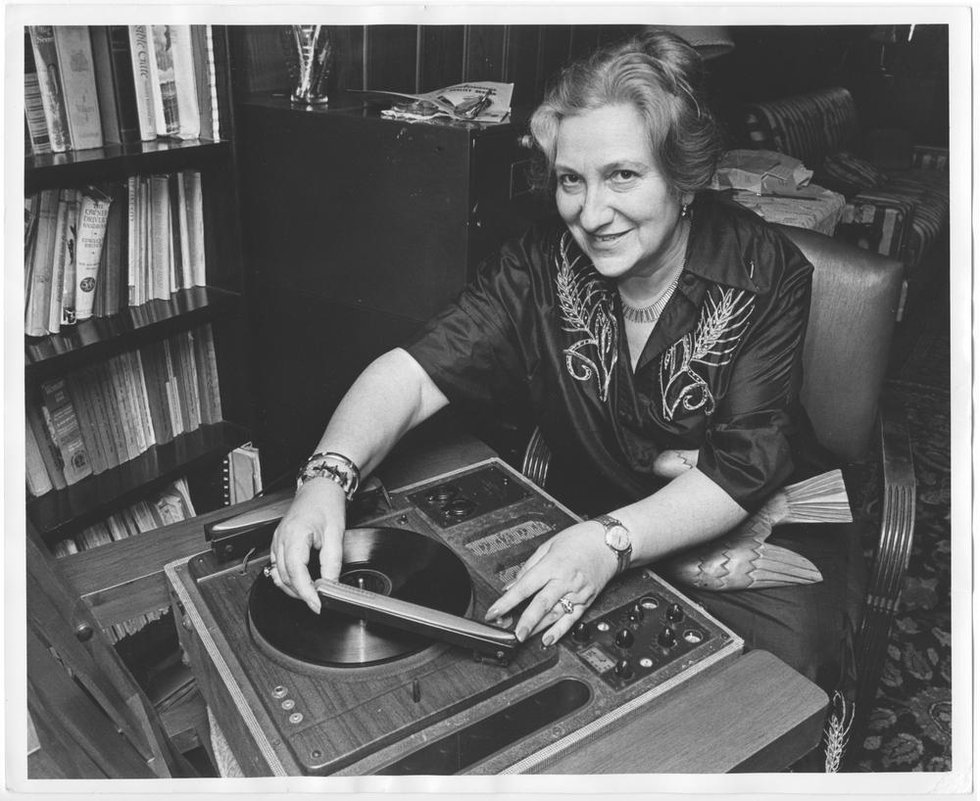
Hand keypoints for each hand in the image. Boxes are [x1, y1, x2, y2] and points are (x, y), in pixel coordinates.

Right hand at [268, 478, 346, 613]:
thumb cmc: (326, 504)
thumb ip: (332, 562)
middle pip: (285, 578)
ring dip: (293, 588)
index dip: (306, 593)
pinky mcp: (279, 542)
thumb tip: (331, 584)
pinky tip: (299, 582)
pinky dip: (287, 578)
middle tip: (319, 601)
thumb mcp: (336, 534)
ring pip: (279, 575)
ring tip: (311, 594)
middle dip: (301, 593)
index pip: (296, 574)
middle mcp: (281, 539)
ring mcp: (277, 541)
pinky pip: (277, 566)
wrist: (319, 488)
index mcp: (295, 536)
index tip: (317, 605)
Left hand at [484, 521, 617, 645]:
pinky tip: (548, 639)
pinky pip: (572, 619)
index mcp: (552, 565)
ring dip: (539, 629)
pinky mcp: (587, 600)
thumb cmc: (580, 539)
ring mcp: (577, 592)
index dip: (507, 601)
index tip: (494, 611)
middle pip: (542, 604)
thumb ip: (529, 567)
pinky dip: (559, 631)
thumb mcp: (549, 546)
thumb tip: (512, 584)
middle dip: (526, 621)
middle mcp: (565, 580)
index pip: (525, 586)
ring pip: (555, 615)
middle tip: (514, 634)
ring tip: (525, 638)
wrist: (609, 542)